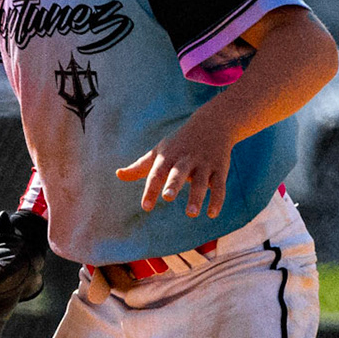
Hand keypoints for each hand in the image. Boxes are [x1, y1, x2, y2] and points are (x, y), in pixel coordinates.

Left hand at [115, 110, 237, 218]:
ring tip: (191, 213)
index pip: (157, 174)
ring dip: (197, 197)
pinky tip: (212, 214)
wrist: (212, 123)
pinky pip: (219, 186)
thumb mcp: (159, 152)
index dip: (151, 190)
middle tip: (167, 196)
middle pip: (178, 172)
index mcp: (168, 157)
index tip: (146, 207)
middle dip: (173, 184)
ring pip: (201, 181)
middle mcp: (185, 160)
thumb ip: (140, 166)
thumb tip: (118, 174)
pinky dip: (217, 200)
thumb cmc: (179, 142)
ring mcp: (204, 164)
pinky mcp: (220, 168)